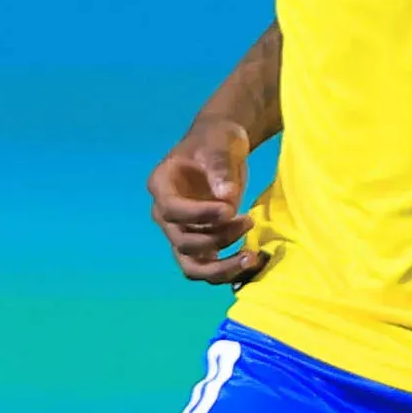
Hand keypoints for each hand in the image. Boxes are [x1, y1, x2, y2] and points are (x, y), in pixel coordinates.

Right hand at [148, 118, 267, 283]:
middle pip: (183, 242)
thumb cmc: (216, 141)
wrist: (222, 149)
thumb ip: (220, 168)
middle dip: (217, 237)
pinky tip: (251, 261)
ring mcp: (181, 232)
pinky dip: (227, 271)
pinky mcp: (201, 244)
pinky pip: (207, 268)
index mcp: (161, 186)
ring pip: (192, 265)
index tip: (229, 209)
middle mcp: (165, 215)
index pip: (171, 210)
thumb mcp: (219, 145)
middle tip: (248, 221)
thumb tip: (226, 197)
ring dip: (221, 266)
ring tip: (251, 257)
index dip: (199, 215)